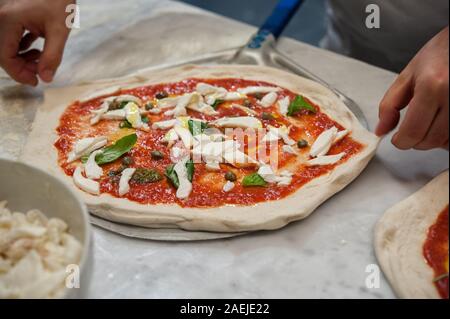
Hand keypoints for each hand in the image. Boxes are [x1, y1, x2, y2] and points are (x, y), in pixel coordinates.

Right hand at [0, 0, 74, 85]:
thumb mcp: (59, 30)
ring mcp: (4, 16)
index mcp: (8, 20)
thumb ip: (52, 56)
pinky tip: (38, 50)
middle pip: (4, 53)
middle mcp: (1, 18)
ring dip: (22, 58)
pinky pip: (10, 38)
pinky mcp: (11, 16)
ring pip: (7, 47)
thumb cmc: (58, 0)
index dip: (20, 74)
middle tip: (42, 72)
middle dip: (22, 67)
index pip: (5, 57)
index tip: (36, 82)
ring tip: (42, 59)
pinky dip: (22, 48)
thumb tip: (46, 78)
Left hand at [376, 27, 448, 149]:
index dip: (401, 141)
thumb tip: (381, 130)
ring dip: (433, 140)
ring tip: (428, 123)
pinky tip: (441, 124)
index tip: (398, 139)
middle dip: (416, 141)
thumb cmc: (440, 54)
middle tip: (411, 130)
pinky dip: (447, 137)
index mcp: (432, 86)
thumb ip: (389, 105)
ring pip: (446, 142)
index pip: (413, 132)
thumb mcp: (408, 76)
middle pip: (431, 140)